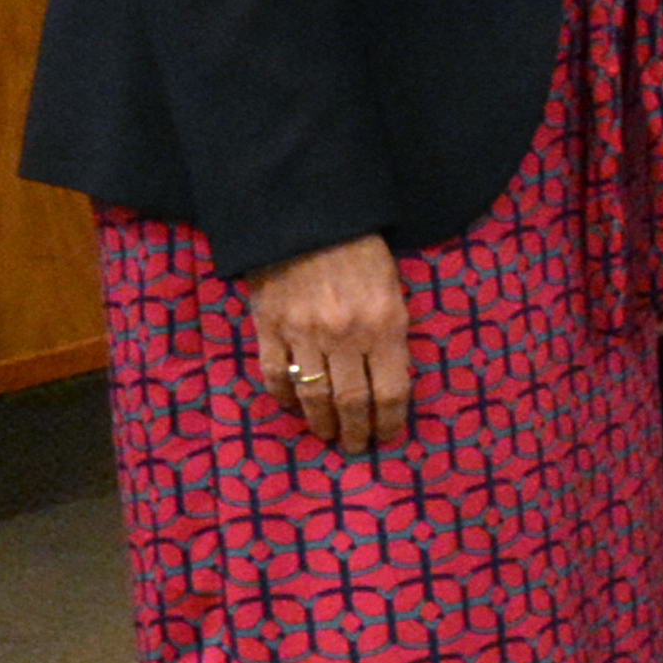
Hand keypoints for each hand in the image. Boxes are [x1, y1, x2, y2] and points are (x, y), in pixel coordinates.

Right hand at [241, 235, 411, 457]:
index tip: (388, 437)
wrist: (307, 216)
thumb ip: (392, 331)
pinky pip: (276, 375)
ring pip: (313, 396)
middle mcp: (345, 336)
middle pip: (351, 402)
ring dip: (320, 422)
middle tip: (355, 446)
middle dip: (355, 431)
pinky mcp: (268, 327)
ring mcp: (303, 334)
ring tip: (326, 435)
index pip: (392, 391)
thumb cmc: (360, 249)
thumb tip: (390, 377)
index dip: (391, 422)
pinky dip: (283, 397)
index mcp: (385, 325)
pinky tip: (292, 406)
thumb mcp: (393, 288)